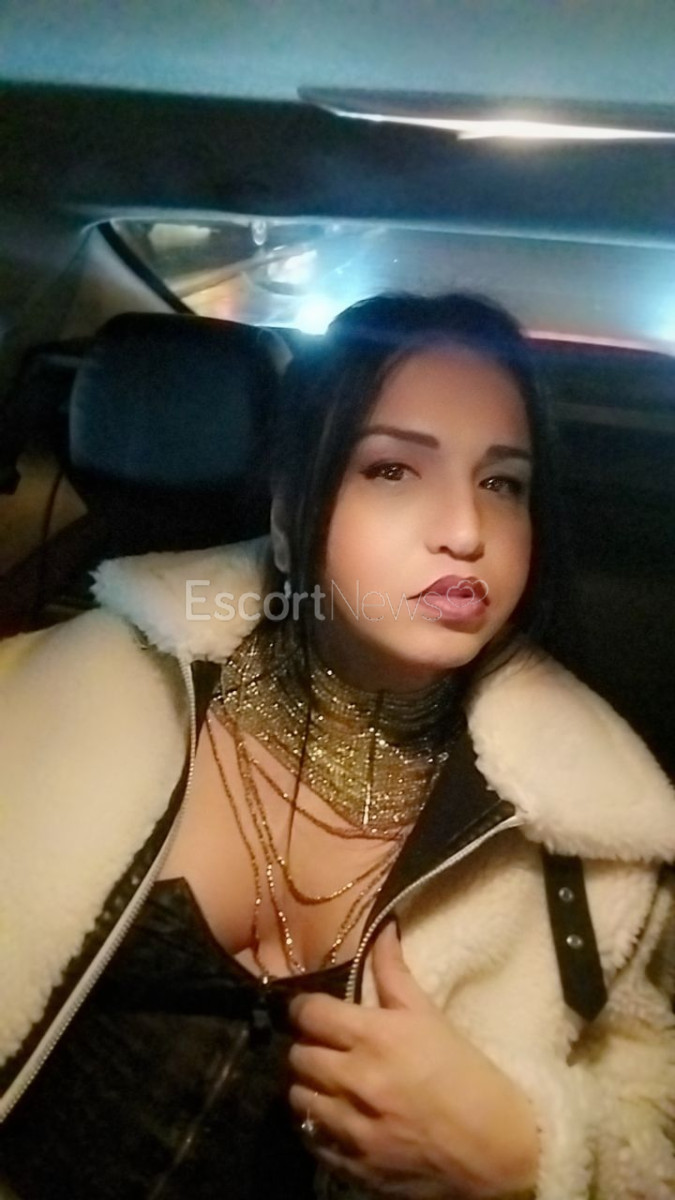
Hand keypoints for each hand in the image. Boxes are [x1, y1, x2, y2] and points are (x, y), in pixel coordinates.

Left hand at [288, 922, 538, 1197]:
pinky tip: (338, 1117)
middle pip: (298, 1056)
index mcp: (374, 1037)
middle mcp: (356, 1081)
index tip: (313, 1011)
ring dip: (310, 1087)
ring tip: (329, 1083)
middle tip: (325, 1047)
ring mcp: (353, 1128)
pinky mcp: (354, 1165)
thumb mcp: (429, 1016)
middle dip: (308, 1047)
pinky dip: (319, 1126)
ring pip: (299, 1098)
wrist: (495, 1147)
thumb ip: (394, 972)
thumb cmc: (464, 1072)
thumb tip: (381, 928)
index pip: (309, 1013)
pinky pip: (313, 1139)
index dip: (306, 1008)